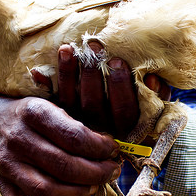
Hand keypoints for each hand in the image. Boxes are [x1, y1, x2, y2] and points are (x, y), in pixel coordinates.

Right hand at [0, 96, 120, 195]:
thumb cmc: (31, 113)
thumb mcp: (51, 105)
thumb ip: (75, 124)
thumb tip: (108, 148)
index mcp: (35, 113)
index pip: (74, 136)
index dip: (100, 147)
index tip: (114, 150)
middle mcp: (19, 139)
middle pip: (64, 165)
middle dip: (96, 172)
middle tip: (112, 170)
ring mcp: (8, 164)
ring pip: (46, 190)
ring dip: (77, 194)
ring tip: (95, 187)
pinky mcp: (2, 184)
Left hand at [55, 43, 170, 137]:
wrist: (115, 147)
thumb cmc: (142, 117)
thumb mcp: (155, 109)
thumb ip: (157, 96)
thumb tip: (152, 79)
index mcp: (126, 128)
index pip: (124, 110)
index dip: (120, 86)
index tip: (117, 61)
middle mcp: (101, 130)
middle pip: (94, 106)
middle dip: (93, 75)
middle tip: (93, 48)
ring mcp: (81, 126)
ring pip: (72, 104)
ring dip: (70, 75)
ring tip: (68, 48)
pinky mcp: (64, 120)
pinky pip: (54, 104)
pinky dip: (47, 86)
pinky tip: (38, 69)